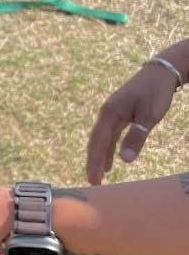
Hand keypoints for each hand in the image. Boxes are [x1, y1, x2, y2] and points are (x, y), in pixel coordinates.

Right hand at [86, 62, 177, 184]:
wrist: (161, 71)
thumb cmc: (156, 92)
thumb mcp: (149, 115)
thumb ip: (136, 137)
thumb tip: (125, 160)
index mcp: (110, 112)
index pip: (99, 141)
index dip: (95, 161)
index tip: (93, 179)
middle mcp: (107, 113)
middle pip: (96, 141)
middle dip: (93, 162)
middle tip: (93, 182)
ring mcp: (112, 113)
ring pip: (102, 139)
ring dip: (100, 157)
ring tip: (99, 176)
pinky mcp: (120, 114)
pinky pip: (110, 135)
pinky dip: (108, 148)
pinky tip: (110, 161)